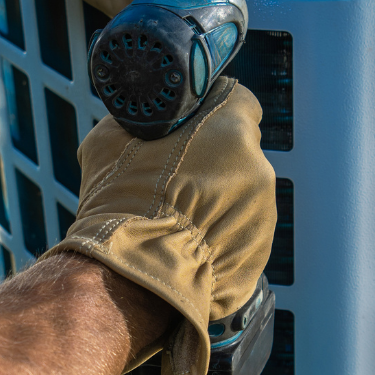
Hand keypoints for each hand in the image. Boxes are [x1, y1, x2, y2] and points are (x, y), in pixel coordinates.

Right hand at [48, 78, 275, 374]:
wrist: (132, 273)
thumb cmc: (121, 203)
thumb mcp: (112, 139)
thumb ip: (143, 120)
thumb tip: (147, 117)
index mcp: (229, 127)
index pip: (236, 101)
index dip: (211, 112)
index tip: (193, 126)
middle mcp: (257, 166)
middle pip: (240, 150)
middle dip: (213, 159)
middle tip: (177, 175)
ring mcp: (263, 211)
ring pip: (241, 192)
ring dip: (217, 198)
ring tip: (177, 216)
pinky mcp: (259, 250)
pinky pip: (239, 230)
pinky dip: (218, 233)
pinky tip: (186, 242)